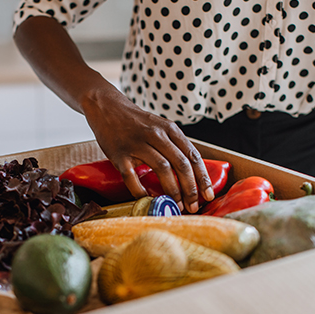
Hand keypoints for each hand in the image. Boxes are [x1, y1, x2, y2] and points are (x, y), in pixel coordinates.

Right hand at [81, 85, 213, 212]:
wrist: (107, 107)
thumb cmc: (136, 122)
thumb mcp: (160, 126)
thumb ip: (174, 145)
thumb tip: (189, 173)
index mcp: (169, 129)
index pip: (192, 155)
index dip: (202, 177)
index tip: (208, 194)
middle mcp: (156, 135)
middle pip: (180, 164)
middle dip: (190, 189)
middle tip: (193, 206)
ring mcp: (137, 144)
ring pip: (162, 169)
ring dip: (172, 191)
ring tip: (176, 205)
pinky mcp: (119, 153)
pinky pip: (131, 176)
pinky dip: (140, 190)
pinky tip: (146, 199)